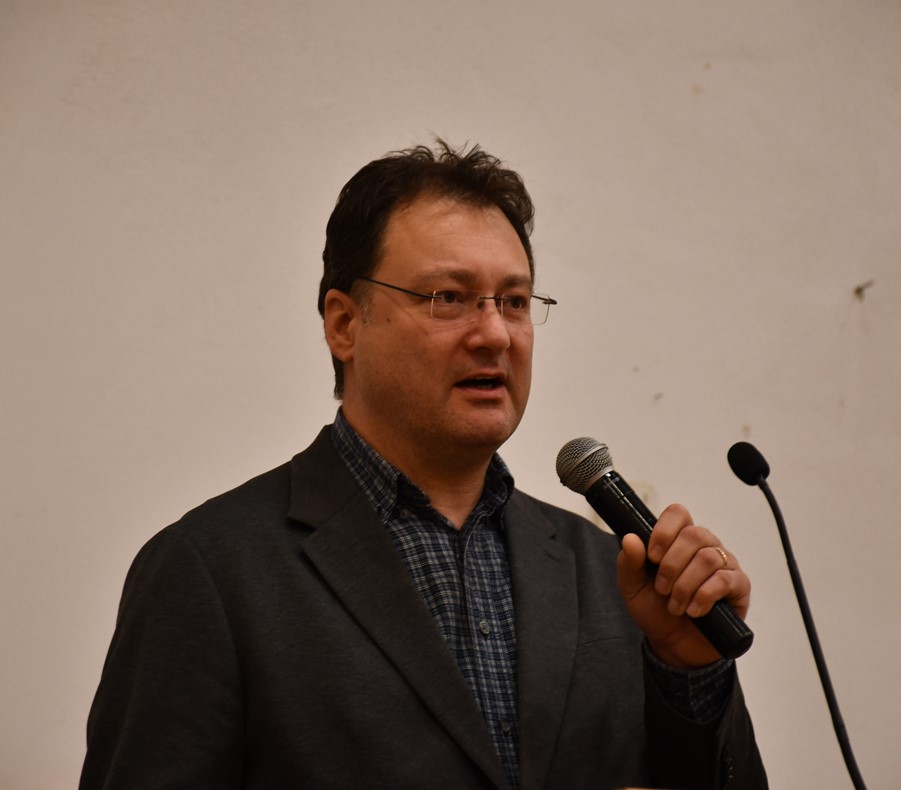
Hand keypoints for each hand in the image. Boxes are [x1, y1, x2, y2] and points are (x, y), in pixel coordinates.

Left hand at [616, 503, 750, 668]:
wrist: (674, 644)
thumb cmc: (654, 610)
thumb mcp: (632, 588)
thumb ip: (629, 563)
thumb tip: (630, 538)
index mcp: (678, 540)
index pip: (678, 514)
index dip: (664, 531)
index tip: (652, 556)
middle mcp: (704, 546)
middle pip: (694, 534)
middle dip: (672, 564)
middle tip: (661, 588)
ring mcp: (724, 564)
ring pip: (708, 558)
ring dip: (685, 585)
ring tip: (675, 606)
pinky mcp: (739, 586)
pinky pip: (725, 580)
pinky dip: (704, 596)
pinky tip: (693, 610)